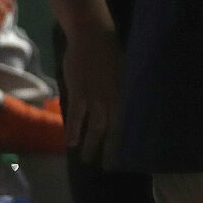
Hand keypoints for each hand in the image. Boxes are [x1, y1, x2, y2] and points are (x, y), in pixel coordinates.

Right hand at [61, 30, 123, 164]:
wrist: (93, 35)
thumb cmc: (111, 52)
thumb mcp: (127, 71)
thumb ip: (126, 90)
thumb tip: (131, 106)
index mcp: (127, 92)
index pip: (130, 121)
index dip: (127, 139)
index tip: (126, 156)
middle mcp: (115, 97)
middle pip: (114, 128)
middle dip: (109, 149)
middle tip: (106, 166)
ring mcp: (97, 95)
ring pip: (96, 126)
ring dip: (91, 144)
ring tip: (87, 159)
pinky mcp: (80, 91)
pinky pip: (77, 115)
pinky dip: (74, 130)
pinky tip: (71, 143)